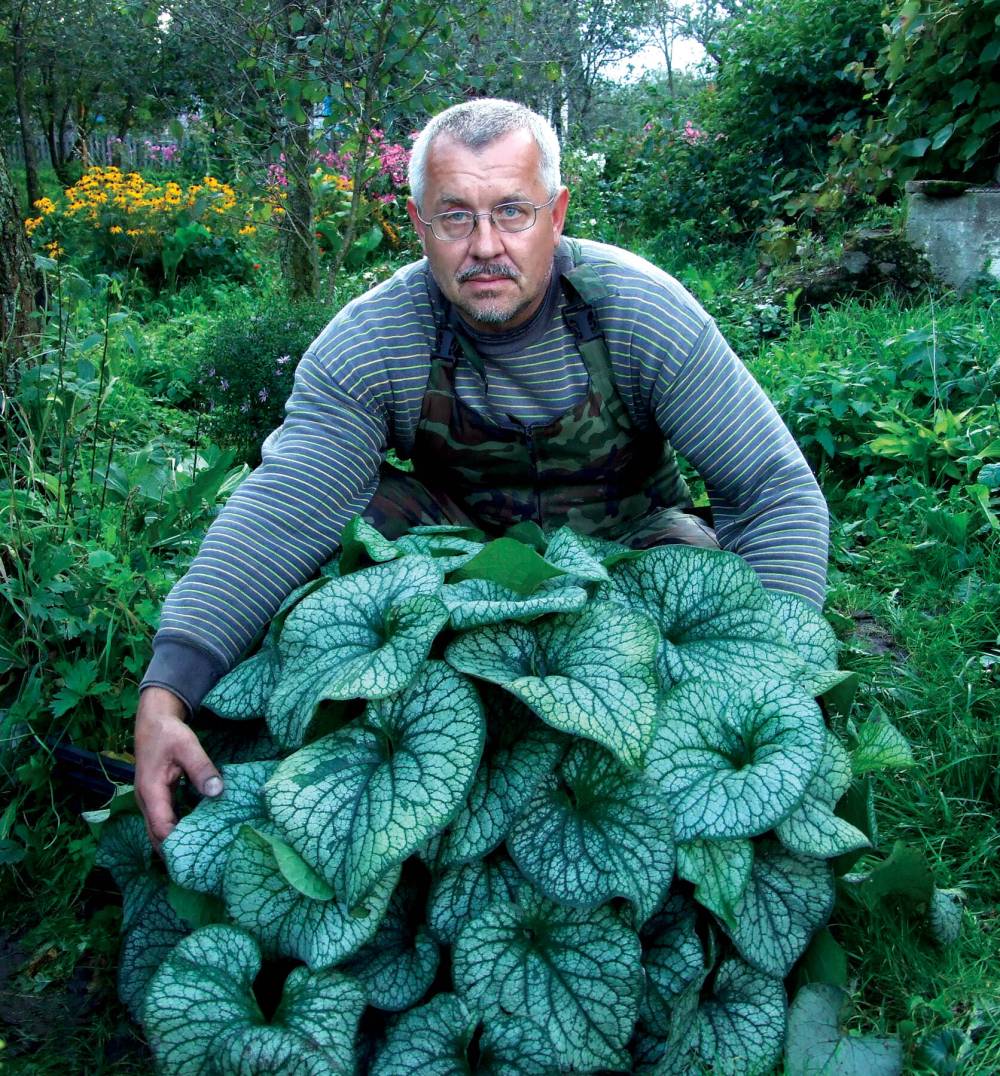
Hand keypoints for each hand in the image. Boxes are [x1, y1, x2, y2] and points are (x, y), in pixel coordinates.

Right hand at [134, 686, 222, 851]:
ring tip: (197, 860)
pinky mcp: (156, 799)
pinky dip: (174, 832)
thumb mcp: (188, 747)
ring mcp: (149, 802)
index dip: (178, 844)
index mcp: (151, 792)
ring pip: (157, 832)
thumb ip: (202, 769)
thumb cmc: (169, 733)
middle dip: (174, 853)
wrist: (153, 721)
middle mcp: (146, 801)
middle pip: (156, 837)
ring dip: (173, 845)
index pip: (162, 828)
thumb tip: (217, 792)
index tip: (199, 855)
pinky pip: (162, 822)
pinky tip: (193, 837)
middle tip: (199, 868)